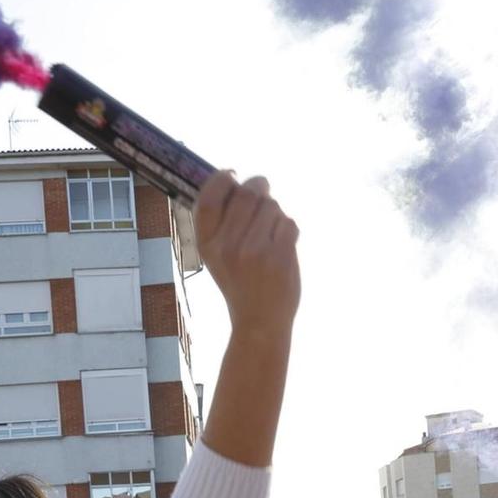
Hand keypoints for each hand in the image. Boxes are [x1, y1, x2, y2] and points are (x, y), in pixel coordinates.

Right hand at [193, 171, 300, 336]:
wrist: (259, 322)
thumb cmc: (241, 284)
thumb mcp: (218, 257)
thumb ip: (223, 223)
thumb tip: (239, 181)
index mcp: (207, 244)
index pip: (209, 197)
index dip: (221, 179)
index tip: (233, 175)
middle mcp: (227, 246)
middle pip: (247, 194)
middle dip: (259, 186)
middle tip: (264, 190)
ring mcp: (253, 251)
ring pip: (272, 206)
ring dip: (276, 214)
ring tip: (272, 234)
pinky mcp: (278, 256)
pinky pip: (289, 223)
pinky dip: (290, 230)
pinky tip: (284, 246)